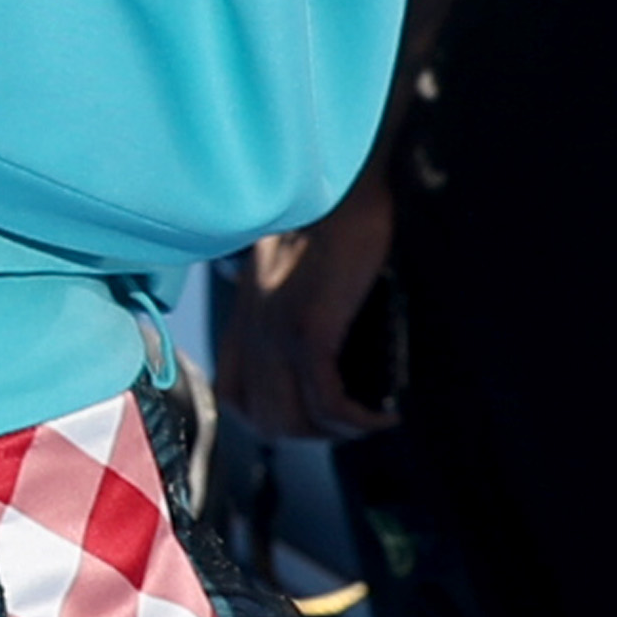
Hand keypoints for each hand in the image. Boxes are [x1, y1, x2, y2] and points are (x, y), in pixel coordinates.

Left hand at [215, 185, 396, 439]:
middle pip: (263, 418)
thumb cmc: (335, 215)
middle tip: (353, 424)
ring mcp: (276, 331)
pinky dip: (357, 419)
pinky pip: (327, 400)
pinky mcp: (308, 329)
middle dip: (312, 435)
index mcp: (247, 314)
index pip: (233, 393)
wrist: (342, 182)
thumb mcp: (297, 265)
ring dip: (336, 433)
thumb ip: (296, 301)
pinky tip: (382, 414)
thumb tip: (328, 337)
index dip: (272, 418)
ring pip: (292, 419)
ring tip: (370, 421)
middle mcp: (252, 328)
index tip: (316, 417)